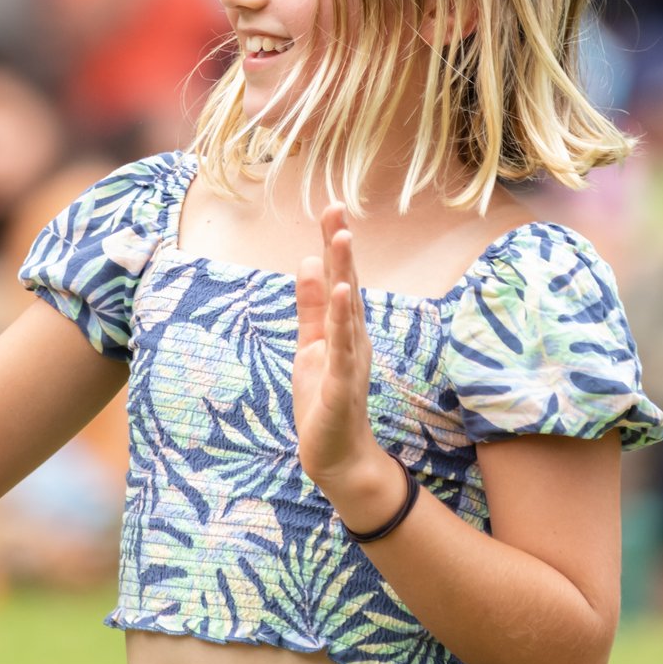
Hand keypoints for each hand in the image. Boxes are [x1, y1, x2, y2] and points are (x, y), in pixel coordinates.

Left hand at [291, 205, 400, 527]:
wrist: (336, 455)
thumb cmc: (323, 399)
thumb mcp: (310, 344)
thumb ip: (311, 306)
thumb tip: (310, 261)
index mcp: (342, 328)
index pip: (340, 278)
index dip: (334, 244)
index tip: (331, 207)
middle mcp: (352, 338)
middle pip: (348, 284)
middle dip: (341, 247)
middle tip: (337, 208)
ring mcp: (350, 360)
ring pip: (348, 310)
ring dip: (346, 273)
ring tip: (341, 238)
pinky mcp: (343, 384)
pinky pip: (343, 347)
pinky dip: (343, 320)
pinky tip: (344, 294)